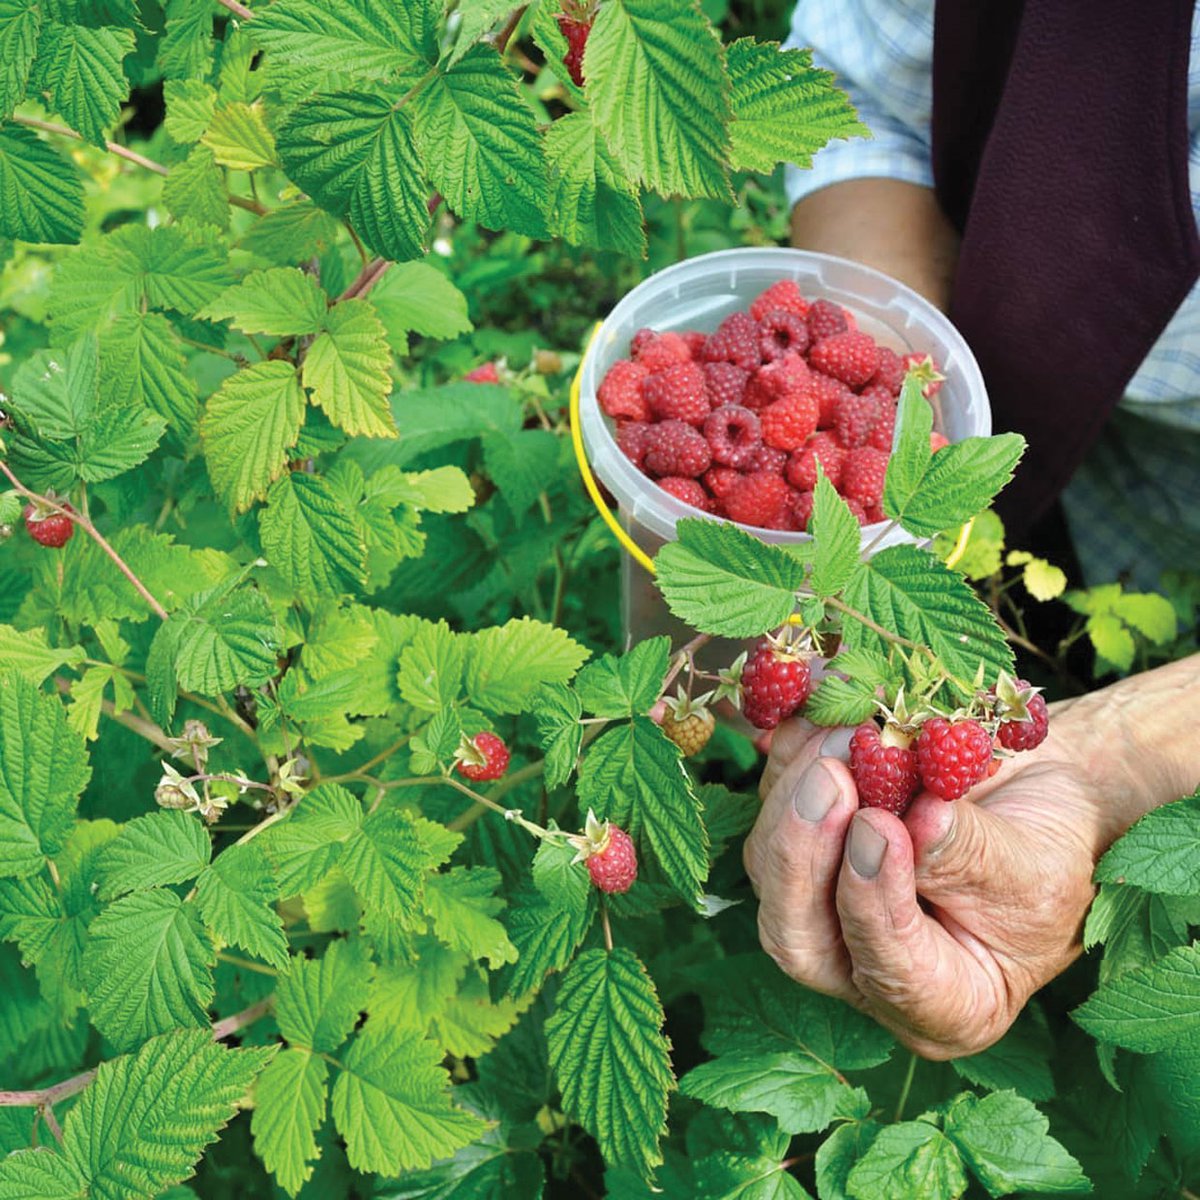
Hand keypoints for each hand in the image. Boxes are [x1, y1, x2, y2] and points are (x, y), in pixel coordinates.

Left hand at [742, 703, 1117, 1058]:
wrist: (1044, 795)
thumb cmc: (1056, 848)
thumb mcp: (1037, 867)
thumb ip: (972, 858)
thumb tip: (915, 824)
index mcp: (939, 1003)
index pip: (885, 973)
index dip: (873, 904)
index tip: (881, 828)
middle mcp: (863, 963)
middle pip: (797, 929)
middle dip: (803, 849)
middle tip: (830, 776)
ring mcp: (822, 901)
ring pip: (771, 861)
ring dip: (797, 788)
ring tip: (843, 731)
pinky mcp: (804, 839)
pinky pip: (774, 800)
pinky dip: (792, 753)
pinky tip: (821, 713)